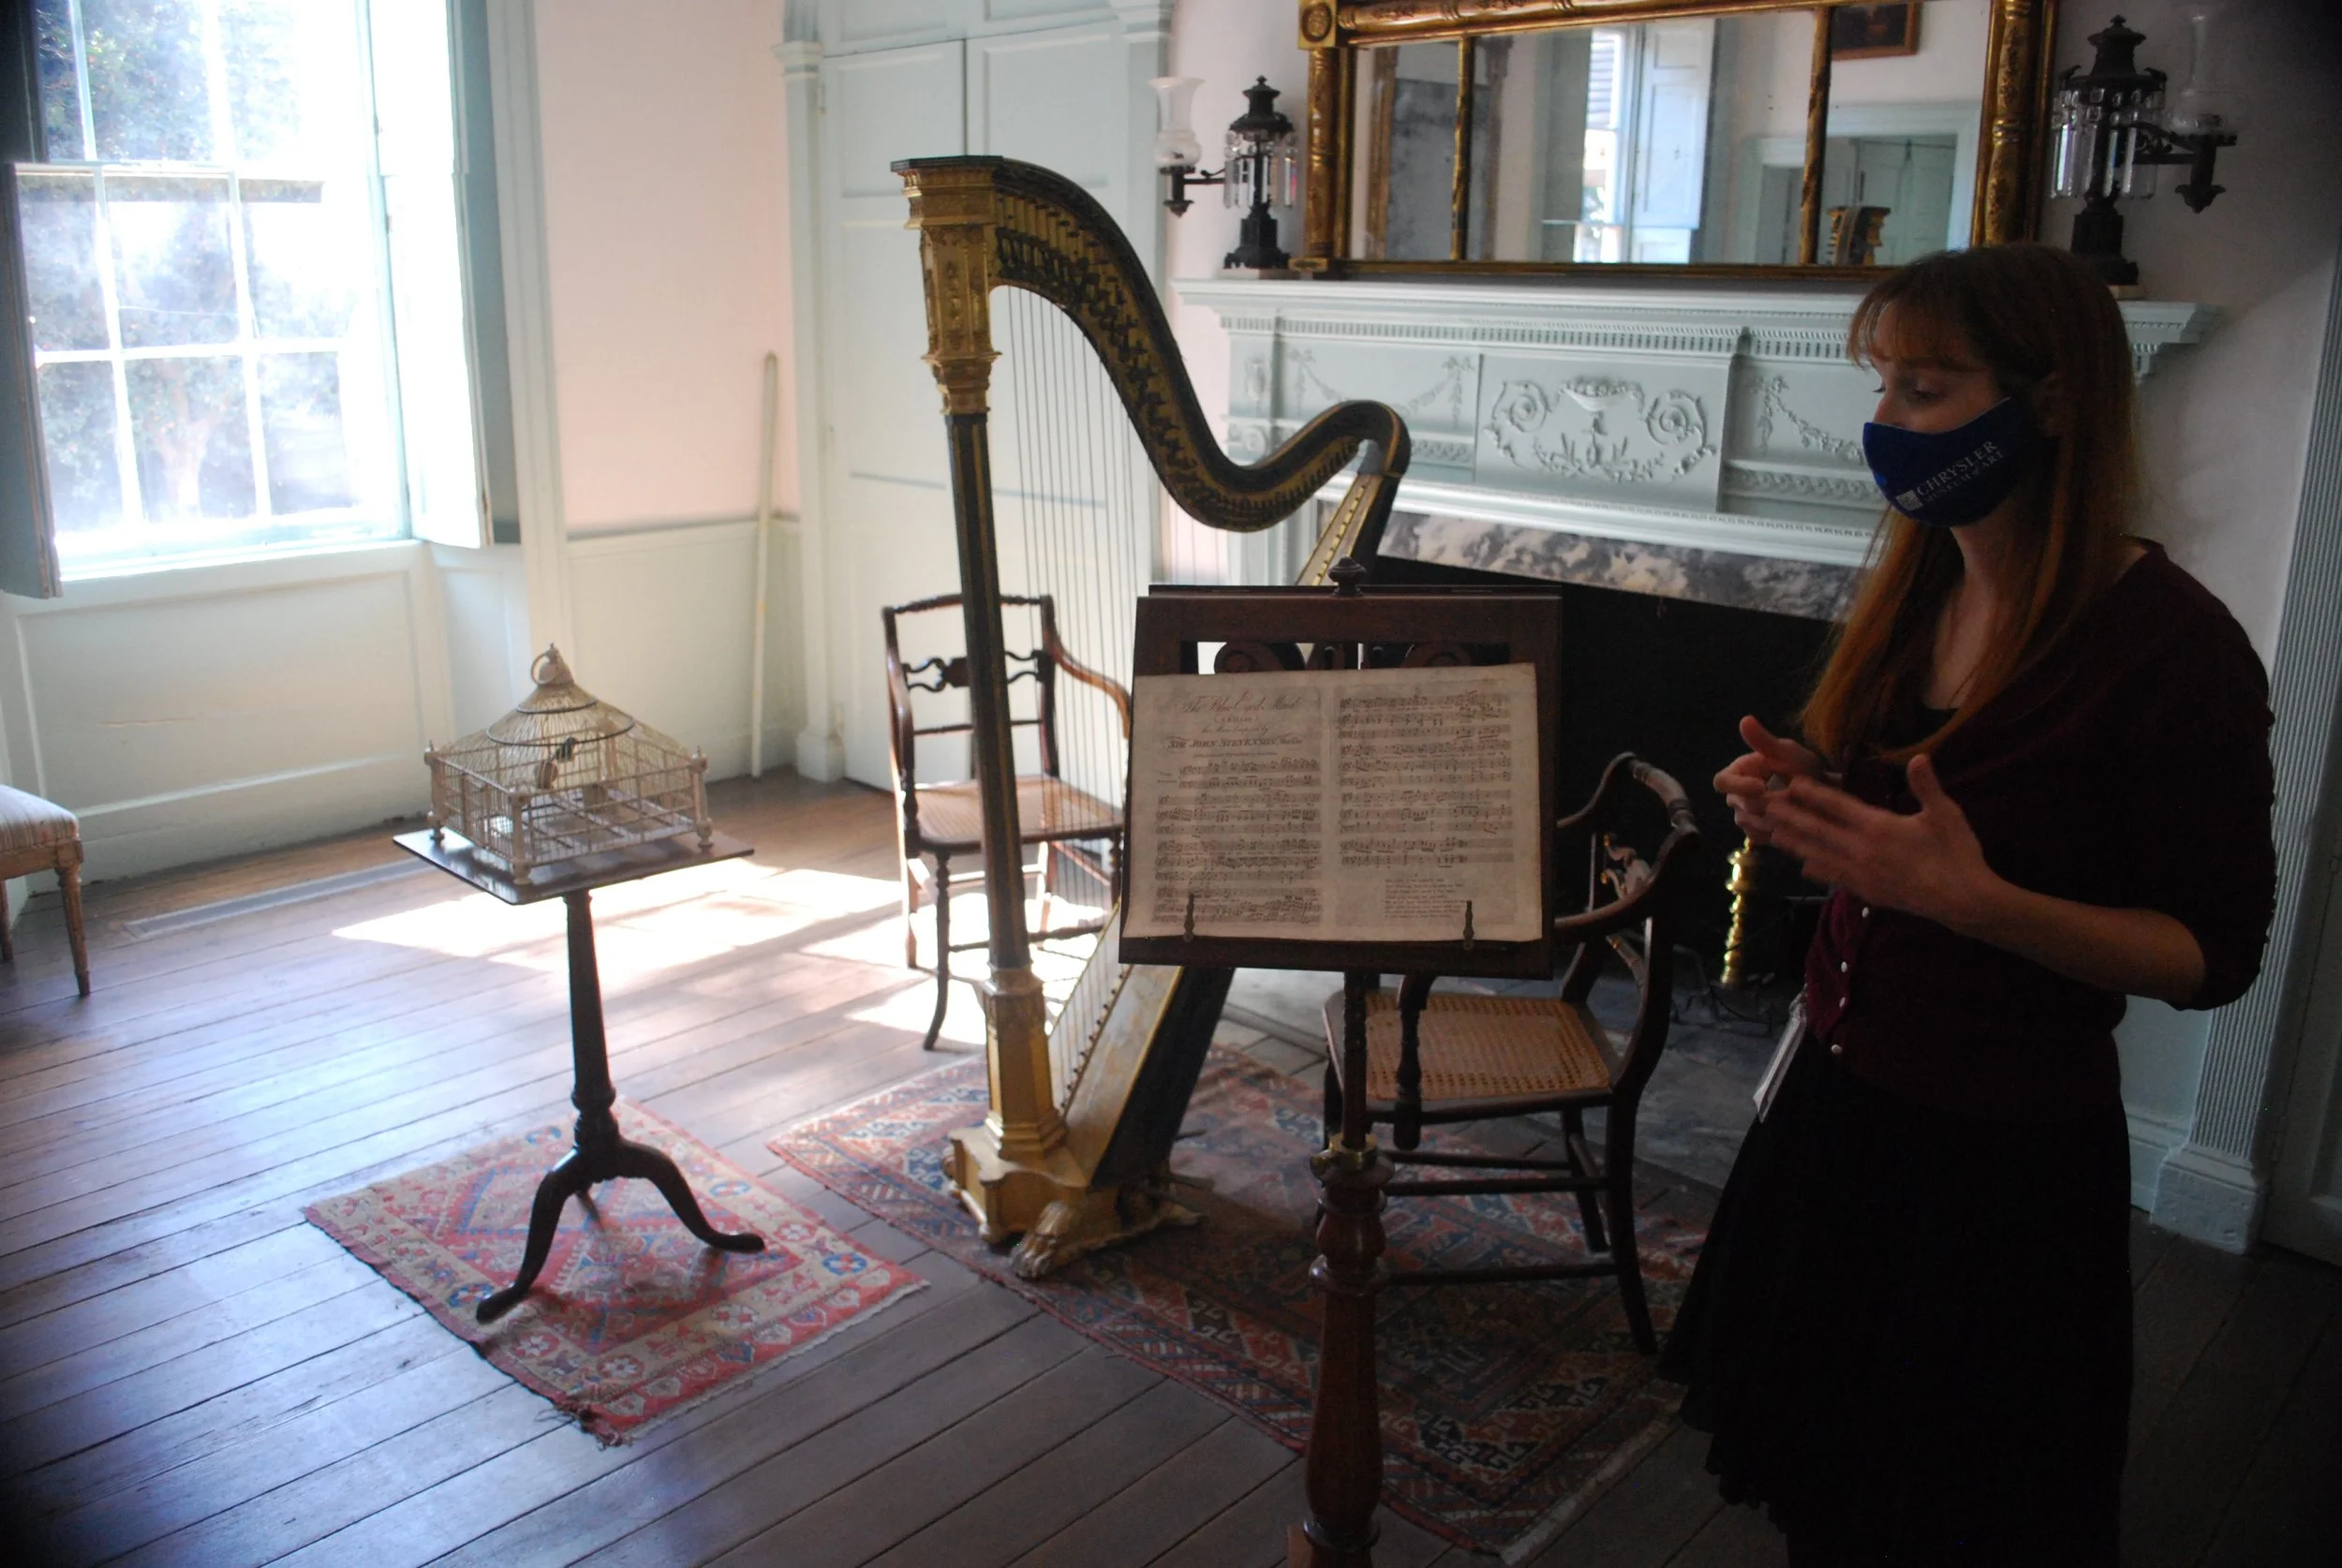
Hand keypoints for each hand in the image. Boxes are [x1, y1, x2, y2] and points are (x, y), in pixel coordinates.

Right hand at [1714, 716, 1824, 845]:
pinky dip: (1777, 830)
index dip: (1738, 786)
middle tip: (1795, 799)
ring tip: (1798, 808)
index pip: (1721, 782)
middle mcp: (1735, 796)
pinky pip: (1759, 836)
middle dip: (1767, 803)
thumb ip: (1765, 741)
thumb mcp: (1788, 752)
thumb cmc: (1803, 768)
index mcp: (1737, 773)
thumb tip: (1745, 720)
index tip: (1762, 786)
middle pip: (1739, 805)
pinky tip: (1793, 821)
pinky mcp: (1755, 834)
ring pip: (1750, 823)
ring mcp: (1744, 817)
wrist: (1821, 794)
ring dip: (1775, 817)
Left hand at [1762, 754, 1998, 929]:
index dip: (1812, 794)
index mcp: (1879, 827)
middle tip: (1764, 806)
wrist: (1963, 901)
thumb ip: (1927, 786)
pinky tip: (1805, 868)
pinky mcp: (1868, 892)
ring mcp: (1862, 874)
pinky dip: (1817, 871)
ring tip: (1772, 834)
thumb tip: (1920, 757)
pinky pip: (1835, 878)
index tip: (1790, 784)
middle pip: (1818, 830)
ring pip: (1820, 855)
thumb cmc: (1957, 853)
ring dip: (1795, 844)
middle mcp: (1862, 850)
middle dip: (1790, 816)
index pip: (1837, 806)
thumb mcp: (1945, 814)